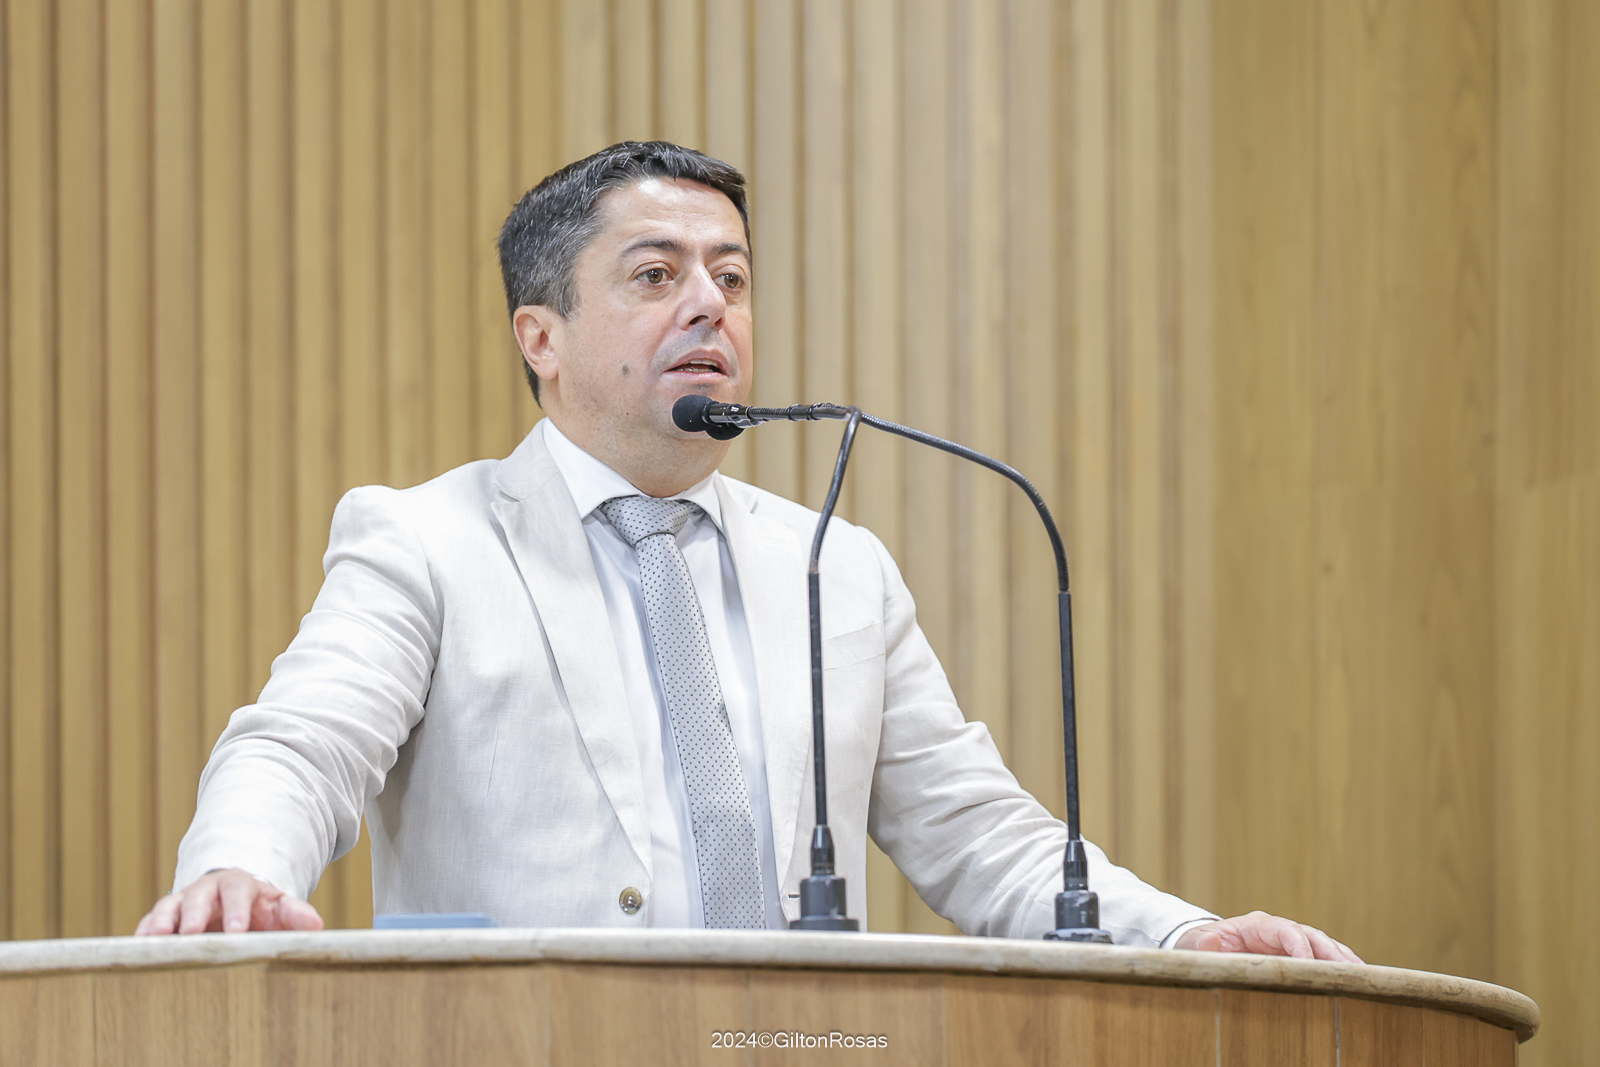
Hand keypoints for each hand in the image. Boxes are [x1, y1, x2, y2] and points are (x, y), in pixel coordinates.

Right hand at [134, 868, 324, 935]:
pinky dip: (143, 933)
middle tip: (190, 933)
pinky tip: (137, 947)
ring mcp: (183, 902)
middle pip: (199, 895)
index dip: (237, 909)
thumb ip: (295, 913)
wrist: (234, 903)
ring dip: (162, 921)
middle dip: (194, 913)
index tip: (237, 931)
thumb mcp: (278, 908)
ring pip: (169, 906)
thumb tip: (316, 925)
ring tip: (155, 938)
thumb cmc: (259, 910)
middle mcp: (208, 890)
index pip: (238, 890)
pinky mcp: (165, 917)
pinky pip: (150, 922)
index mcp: (240, 885)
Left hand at [1174, 910, 1361, 962]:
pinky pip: (1324, 960)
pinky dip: (1341, 968)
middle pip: (1312, 937)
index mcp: (1258, 925)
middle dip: (1332, 953)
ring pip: (1324, 947)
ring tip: (1364, 977)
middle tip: (1350, 972)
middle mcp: (1280, 930)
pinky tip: (1358, 981)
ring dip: (1343, 960)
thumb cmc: (1202, 945)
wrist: (1206, 947)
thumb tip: (1210, 941)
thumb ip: (1203, 945)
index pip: (1286, 930)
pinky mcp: (1298, 956)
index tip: (1310, 964)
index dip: (1299, 946)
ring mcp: (1292, 942)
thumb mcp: (1196, 944)